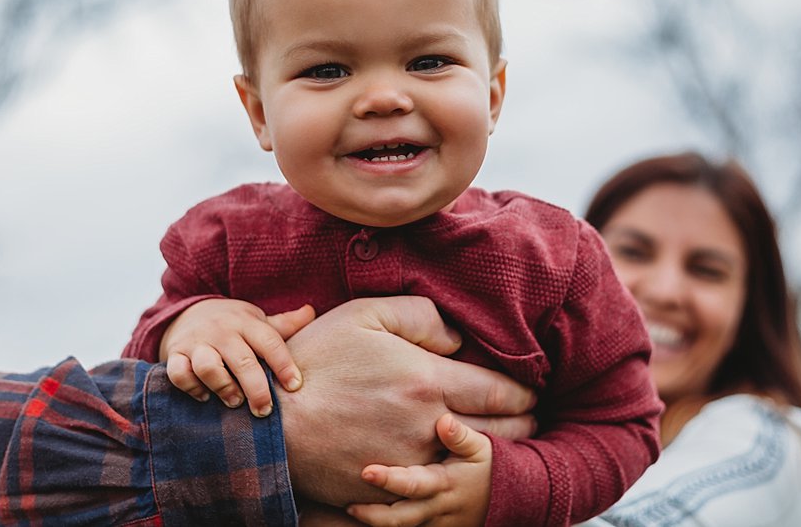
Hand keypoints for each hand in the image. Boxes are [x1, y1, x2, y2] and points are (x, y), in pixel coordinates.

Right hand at [159, 300, 312, 416]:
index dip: (284, 365)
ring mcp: (196, 342)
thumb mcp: (256, 321)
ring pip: (208, 366)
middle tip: (264, 410)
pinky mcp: (174, 353)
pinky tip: (205, 396)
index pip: (269, 342)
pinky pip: (179, 373)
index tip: (295, 386)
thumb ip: (284, 323)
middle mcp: (221, 330)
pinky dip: (192, 388)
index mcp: (245, 322)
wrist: (187, 313)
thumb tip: (310, 311)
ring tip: (234, 401)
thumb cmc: (232, 325)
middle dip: (256, 389)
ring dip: (224, 388)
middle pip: (242, 360)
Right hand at [279, 296, 534, 505]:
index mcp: (427, 380)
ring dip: (497, 452)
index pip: (501, 391)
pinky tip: (459, 466)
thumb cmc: (313, 365)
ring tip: (501, 443)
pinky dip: (459, 475)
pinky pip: (444, 484)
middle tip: (527, 417)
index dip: (523, 393)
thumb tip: (455, 337)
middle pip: (502, 432)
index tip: (529, 392)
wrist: (271, 426)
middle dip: (522, 423)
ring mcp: (415, 461)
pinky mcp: (396, 487)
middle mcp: (430, 425)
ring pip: (477, 462)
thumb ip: (417, 315)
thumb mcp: (359, 317)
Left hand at [347, 414, 492, 526]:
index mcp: (444, 484)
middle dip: (373, 514)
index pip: (414, 485)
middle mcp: (436, 508)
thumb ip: (461, 436)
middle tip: (349, 503)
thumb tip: (444, 421)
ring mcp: (434, 525)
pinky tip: (361, 516)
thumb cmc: (486, 465)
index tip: (366, 472)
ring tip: (350, 508)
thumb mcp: (481, 447)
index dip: (390, 480)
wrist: (508, 497)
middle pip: (401, 518)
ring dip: (374, 523)